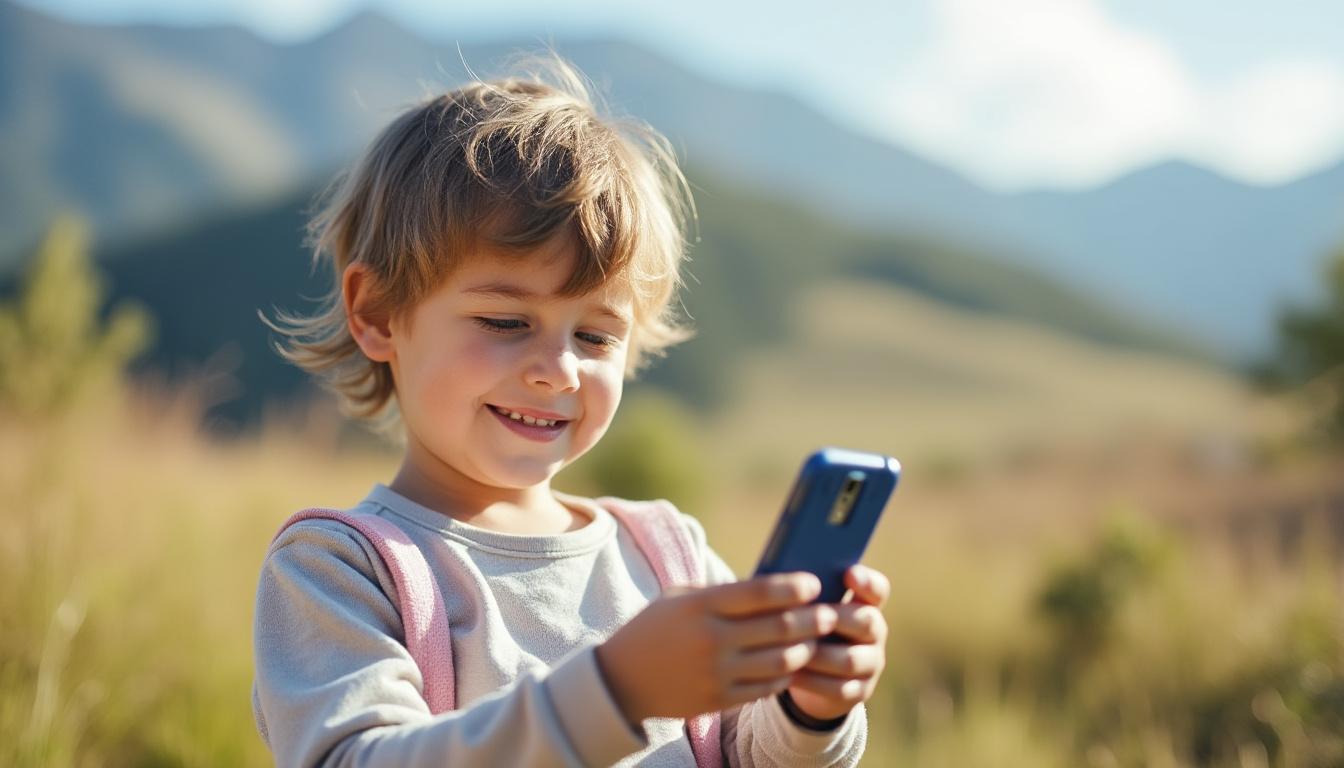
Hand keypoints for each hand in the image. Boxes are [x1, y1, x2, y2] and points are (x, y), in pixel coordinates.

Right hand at [595, 572, 839, 724]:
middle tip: (829, 613)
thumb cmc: (655, 628)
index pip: (761, 592)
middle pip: (780, 627)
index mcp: (701, 606)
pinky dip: (786, 675)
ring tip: (815, 639)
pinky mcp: (720, 700)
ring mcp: (717, 673)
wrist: (622, 680)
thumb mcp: (680, 598)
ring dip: (806, 649)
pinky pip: (768, 688)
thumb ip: (723, 592)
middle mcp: (712, 639)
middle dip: (813, 619)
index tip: (813, 584)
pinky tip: (791, 664)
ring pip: (782, 660)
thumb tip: (774, 586)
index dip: (795, 587)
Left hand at [785, 564, 888, 721]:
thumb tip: (779, 578)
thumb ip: (805, 595)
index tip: (849, 573)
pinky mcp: (859, 692)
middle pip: (867, 623)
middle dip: (837, 619)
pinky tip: (791, 674)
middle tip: (810, 616)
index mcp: (865, 605)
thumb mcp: (809, 609)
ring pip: (850, 660)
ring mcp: (871, 664)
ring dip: (819, 655)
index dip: (867, 581)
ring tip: (791, 649)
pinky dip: (812, 681)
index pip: (878, 589)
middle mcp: (874, 633)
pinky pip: (839, 688)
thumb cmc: (805, 628)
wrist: (813, 675)